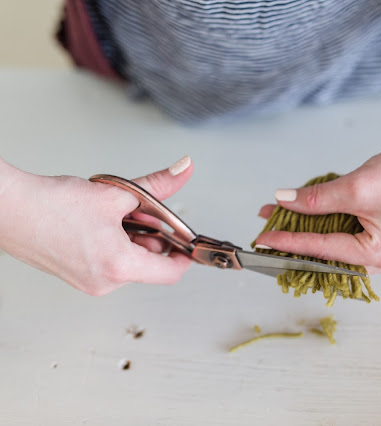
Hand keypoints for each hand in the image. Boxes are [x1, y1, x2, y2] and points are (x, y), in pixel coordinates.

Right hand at [0, 156, 193, 295]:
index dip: (184, 254)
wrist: (7, 208)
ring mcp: (89, 282)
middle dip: (153, 235)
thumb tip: (183, 170)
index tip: (186, 238)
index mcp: (119, 266)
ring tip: (113, 213)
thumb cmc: (51, 205)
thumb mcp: (116, 193)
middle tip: (140, 210)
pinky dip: (115, 243)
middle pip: (150, 263)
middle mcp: (105, 282)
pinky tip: (99, 223)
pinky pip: (110, 262)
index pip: (170, 273)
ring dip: (133, 236)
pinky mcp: (77, 276)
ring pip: (130, 261)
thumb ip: (158, 185)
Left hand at [255, 139, 380, 273]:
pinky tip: (308, 213)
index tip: (263, 239)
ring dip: (309, 230)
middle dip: (296, 238)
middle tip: (267, 226)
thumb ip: (317, 198)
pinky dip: (327, 226)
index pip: (323, 251)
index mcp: (380, 257)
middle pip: (328, 255)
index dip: (289, 242)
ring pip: (336, 247)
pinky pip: (347, 239)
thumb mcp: (356, 186)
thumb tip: (283, 200)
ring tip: (281, 215)